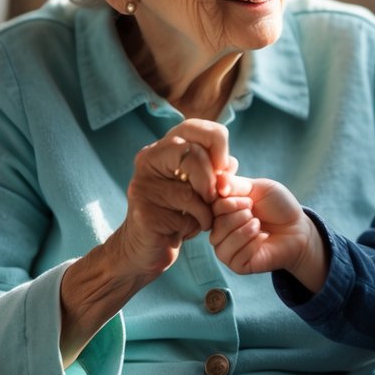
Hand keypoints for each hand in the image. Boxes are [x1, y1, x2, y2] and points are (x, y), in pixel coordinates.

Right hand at [111, 119, 236, 278]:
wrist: (146, 247)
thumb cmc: (177, 213)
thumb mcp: (199, 187)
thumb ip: (214, 171)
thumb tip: (230, 163)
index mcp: (162, 148)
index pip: (192, 126)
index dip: (216, 142)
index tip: (225, 167)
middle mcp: (148, 160)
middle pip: (190, 152)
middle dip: (211, 178)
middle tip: (215, 196)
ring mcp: (143, 185)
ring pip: (190, 189)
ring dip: (206, 209)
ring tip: (202, 218)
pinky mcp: (144, 211)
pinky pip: (184, 215)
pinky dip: (196, 225)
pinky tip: (187, 229)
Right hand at [210, 175, 325, 289]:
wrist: (298, 227)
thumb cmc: (278, 206)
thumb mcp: (258, 187)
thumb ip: (234, 184)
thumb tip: (217, 181)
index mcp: (221, 211)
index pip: (210, 208)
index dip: (229, 203)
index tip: (250, 201)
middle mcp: (220, 230)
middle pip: (216, 225)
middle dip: (239, 216)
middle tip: (256, 214)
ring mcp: (227, 249)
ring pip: (221, 243)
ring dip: (245, 231)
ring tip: (259, 225)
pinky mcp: (238, 265)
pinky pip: (234, 258)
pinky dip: (252, 245)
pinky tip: (263, 238)